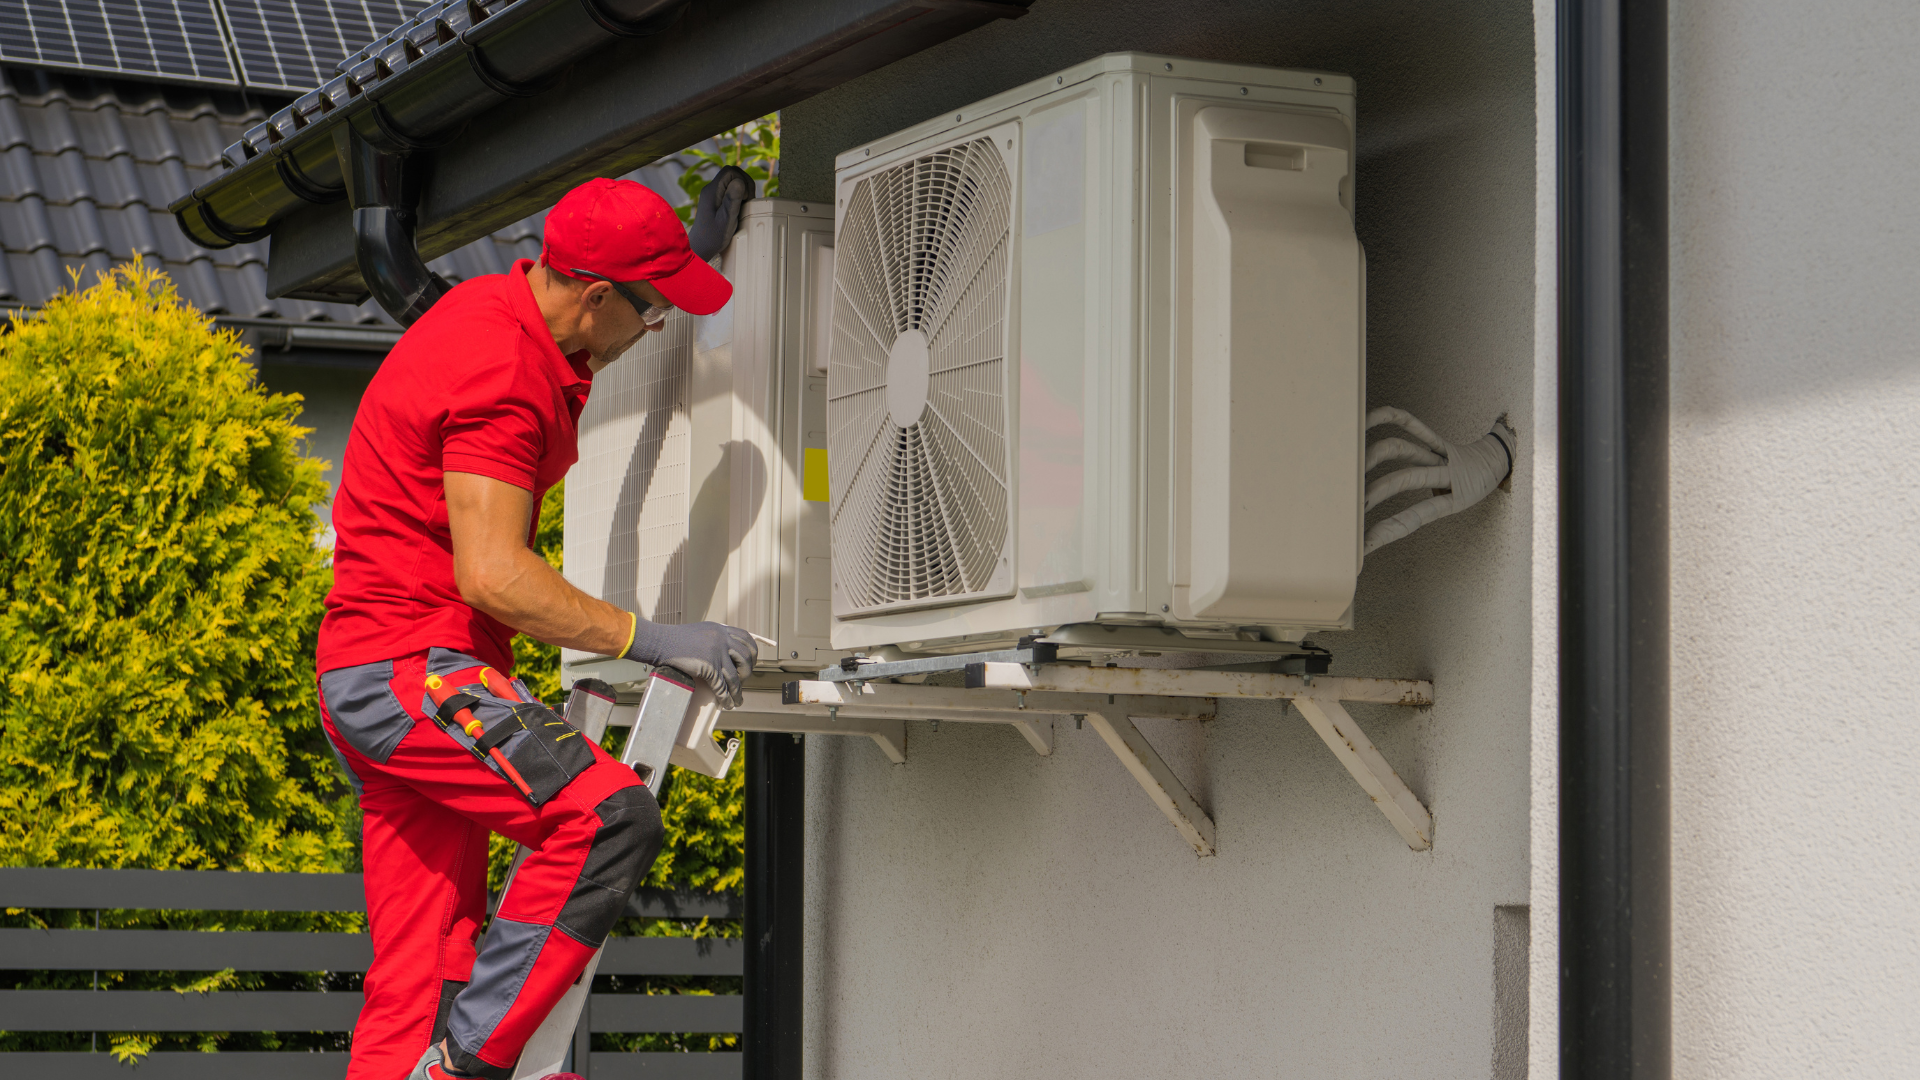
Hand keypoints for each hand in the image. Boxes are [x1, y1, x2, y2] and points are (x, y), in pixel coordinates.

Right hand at [623, 618, 757, 708]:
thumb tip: (724, 652)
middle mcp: (722, 640)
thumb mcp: (701, 631)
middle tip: (743, 680)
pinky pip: (722, 686)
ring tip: (738, 699)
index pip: (746, 638)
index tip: (751, 662)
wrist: (660, 641)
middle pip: (745, 658)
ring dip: (738, 691)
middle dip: (747, 672)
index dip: (752, 652)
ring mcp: (716, 654)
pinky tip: (727, 704)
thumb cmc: (675, 638)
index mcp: (721, 630)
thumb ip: (714, 638)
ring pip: (735, 676)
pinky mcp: (709, 667)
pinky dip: (726, 697)